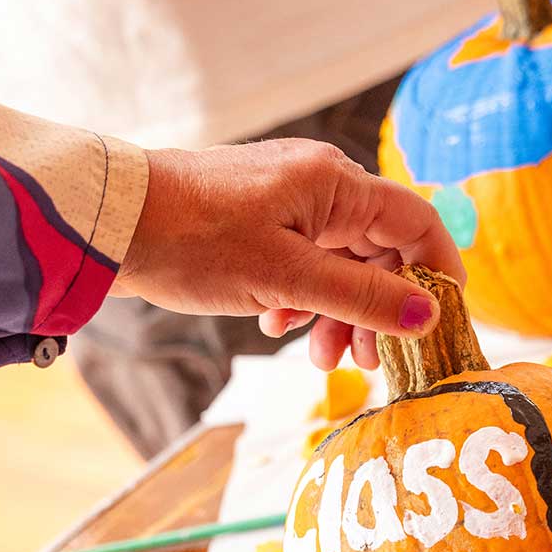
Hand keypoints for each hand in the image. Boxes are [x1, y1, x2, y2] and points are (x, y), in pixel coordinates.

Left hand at [114, 140, 465, 370]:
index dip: (439, 275)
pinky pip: (303, 264)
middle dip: (378, 311)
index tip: (442, 326)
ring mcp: (287, 202)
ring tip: (319, 358)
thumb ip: (362, 299)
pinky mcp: (258, 221)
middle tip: (365, 365)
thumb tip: (429, 316)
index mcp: (335, 185)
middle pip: (380, 251)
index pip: (418, 224)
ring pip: (340, 264)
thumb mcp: (286, 278)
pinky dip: (301, 300)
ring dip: (338, 315)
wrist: (108, 223)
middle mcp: (318, 185)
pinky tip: (276, 326)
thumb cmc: (193, 242)